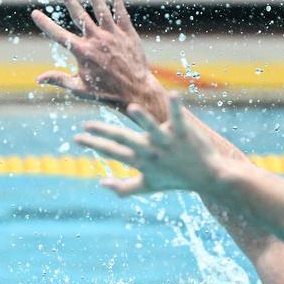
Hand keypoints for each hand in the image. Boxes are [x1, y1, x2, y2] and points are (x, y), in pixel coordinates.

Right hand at [30, 0, 168, 122]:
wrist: (136, 93)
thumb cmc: (107, 93)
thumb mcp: (80, 90)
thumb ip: (59, 80)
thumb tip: (38, 79)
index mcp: (82, 52)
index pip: (58, 35)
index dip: (45, 24)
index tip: (35, 13)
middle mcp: (96, 40)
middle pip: (79, 14)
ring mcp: (113, 35)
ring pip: (101, 8)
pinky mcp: (128, 34)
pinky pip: (121, 13)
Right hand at [74, 93, 225, 197]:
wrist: (207, 177)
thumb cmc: (175, 180)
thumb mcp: (147, 187)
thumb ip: (123, 188)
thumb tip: (101, 184)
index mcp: (140, 161)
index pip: (112, 152)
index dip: (94, 145)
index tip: (76, 138)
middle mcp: (150, 151)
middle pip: (123, 139)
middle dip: (104, 132)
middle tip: (86, 124)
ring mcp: (166, 141)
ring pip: (152, 129)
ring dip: (143, 119)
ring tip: (132, 108)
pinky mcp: (183, 132)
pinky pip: (178, 118)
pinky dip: (176, 107)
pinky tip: (174, 94)